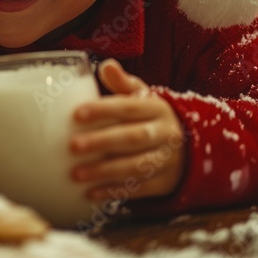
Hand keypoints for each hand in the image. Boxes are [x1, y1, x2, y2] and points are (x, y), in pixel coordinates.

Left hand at [69, 59, 183, 201]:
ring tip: (76, 174)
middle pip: (133, 138)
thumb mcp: (142, 97)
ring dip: (105, 171)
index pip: (129, 107)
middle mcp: (166, 133)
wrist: (185, 147)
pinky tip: (91, 193)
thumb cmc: (149, 117)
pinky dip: (114, 191)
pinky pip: (139, 189)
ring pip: (136, 166)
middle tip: (72, 146)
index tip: (76, 114)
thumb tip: (106, 65)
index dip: (103, 110)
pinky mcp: (163, 182)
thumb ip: (123, 84)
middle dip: (102, 142)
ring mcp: (167, 160)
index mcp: (157, 108)